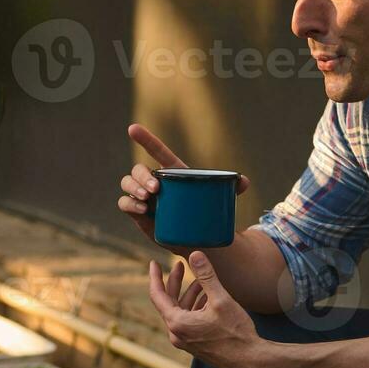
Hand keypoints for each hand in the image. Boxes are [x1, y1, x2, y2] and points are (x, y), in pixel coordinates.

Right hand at [118, 124, 250, 246]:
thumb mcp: (219, 199)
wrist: (195, 238)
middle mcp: (153, 181)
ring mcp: (143, 197)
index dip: (144, 139)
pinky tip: (141, 209)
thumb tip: (243, 181)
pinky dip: (129, 204)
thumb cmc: (205, 213)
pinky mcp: (137, 213)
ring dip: (133, 187)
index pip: (155, 151)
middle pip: (138, 169)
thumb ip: (232, 188)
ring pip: (127, 183)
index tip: (132, 129)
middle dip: (141, 176)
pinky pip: (124, 203)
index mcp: (171, 172)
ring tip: (147, 199)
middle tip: (156, 189)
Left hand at [148, 250, 274, 367]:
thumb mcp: (220, 300)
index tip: (153, 263)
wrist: (249, 361)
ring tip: (202, 281)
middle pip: (168, 302)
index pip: (157, 295)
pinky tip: (208, 298)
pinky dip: (194, 307)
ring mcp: (185, 341)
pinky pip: (188, 321)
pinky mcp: (194, 345)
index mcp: (177, 323)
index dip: (155, 276)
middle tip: (179, 264)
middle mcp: (176, 334)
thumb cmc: (235, 332)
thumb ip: (206, 276)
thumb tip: (195, 255)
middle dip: (174, 282)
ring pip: (180, 311)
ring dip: (189, 294)